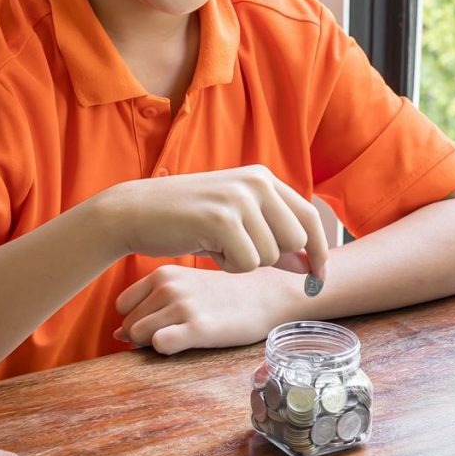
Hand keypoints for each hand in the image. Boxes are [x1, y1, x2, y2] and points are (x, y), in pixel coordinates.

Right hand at [98, 165, 327, 279]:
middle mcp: (256, 182)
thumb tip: (310, 267)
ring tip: (214, 244)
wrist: (134, 212)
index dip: (319, 251)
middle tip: (235, 250)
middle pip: (295, 241)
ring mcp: (239, 198)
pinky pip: (247, 263)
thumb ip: (272, 240)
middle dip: (269, 257)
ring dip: (242, 262)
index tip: (319, 278)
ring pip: (269, 255)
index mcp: (262, 177)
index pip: (309, 217)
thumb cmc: (184, 220)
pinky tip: (205, 248)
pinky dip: (227, 266)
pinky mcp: (222, 219)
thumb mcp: (234, 223)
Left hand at [113, 264, 292, 354]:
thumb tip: (116, 334)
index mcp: (163, 275)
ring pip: (139, 335)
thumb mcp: (185, 287)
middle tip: (177, 333)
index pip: (122, 306)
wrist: (269, 296)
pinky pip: (159, 344)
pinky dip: (165, 349)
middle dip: (143, 337)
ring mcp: (183, 306)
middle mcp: (168, 287)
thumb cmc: (224, 295)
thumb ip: (150, 303)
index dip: (136, 320)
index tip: (159, 325)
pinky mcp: (198, 328)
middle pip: (129, 325)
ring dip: (154, 345)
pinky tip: (188, 343)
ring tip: (184, 338)